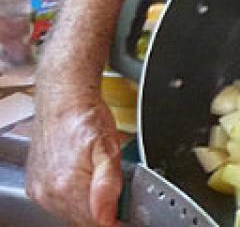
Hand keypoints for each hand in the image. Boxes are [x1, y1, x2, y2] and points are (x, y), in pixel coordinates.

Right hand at [26, 87, 122, 226]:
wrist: (63, 100)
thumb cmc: (86, 117)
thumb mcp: (109, 148)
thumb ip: (109, 184)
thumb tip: (107, 216)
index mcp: (69, 187)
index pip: (97, 224)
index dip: (116, 221)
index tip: (127, 215)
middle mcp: (50, 193)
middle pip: (83, 222)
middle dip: (103, 214)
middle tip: (119, 196)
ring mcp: (41, 190)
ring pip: (71, 215)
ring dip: (88, 207)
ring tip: (100, 183)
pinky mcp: (37, 186)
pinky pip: (59, 205)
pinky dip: (74, 200)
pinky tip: (84, 182)